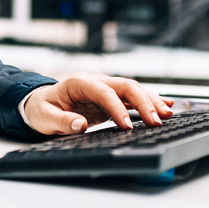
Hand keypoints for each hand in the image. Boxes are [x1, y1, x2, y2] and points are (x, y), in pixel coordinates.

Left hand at [22, 72, 173, 134]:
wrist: (41, 103)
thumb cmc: (42, 109)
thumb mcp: (44, 118)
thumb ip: (61, 121)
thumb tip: (80, 125)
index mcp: (79, 82)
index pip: (104, 92)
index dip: (117, 108)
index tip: (127, 126)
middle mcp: (96, 81)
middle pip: (125, 85)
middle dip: (143, 102)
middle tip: (157, 120)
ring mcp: (105, 87)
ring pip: (133, 89)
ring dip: (151, 100)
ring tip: (168, 113)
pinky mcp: (111, 97)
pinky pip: (132, 97)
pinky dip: (149, 101)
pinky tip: (165, 106)